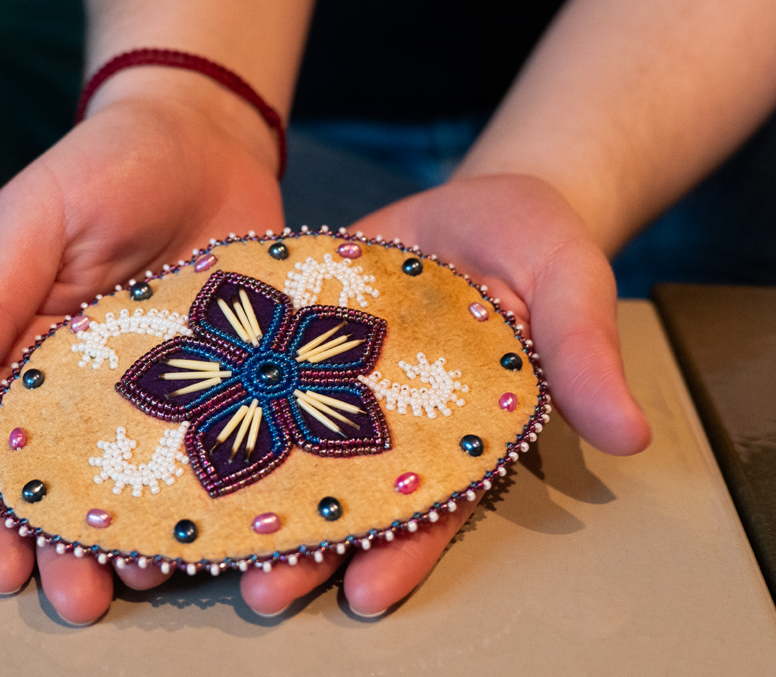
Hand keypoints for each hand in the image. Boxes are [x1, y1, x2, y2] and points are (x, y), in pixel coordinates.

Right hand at [0, 73, 284, 623]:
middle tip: (82, 601)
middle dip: (71, 544)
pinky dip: (223, 487)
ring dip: (146, 533)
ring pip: (151, 475)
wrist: (206, 135)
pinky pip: (228, 442)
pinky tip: (227, 526)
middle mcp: (98, 381)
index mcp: (32, 350)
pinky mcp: (234, 375)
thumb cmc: (106, 164)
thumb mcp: (34, 220)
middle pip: (76, 478)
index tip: (3, 570)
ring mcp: (170, 384)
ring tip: (151, 575)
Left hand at [238, 173, 651, 616]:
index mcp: (462, 432)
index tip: (367, 592)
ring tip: (199, 548)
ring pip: (287, 458)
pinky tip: (168, 447)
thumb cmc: (531, 243)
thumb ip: (588, 351)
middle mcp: (391, 425)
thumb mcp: (570, 281)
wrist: (469, 202)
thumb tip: (629, 433)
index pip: (435, 505)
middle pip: (348, 500)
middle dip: (308, 550)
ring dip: (247, 505)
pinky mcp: (290, 346)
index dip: (405, 550)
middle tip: (263, 591)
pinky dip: (214, 418)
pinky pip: (249, 385)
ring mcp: (334, 389)